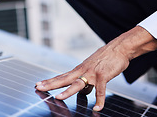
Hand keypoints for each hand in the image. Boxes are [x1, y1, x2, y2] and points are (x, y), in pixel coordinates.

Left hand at [35, 26, 156, 111]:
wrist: (118, 48)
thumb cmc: (105, 59)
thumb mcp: (92, 69)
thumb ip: (86, 81)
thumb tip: (84, 92)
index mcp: (79, 70)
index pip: (61, 76)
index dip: (50, 81)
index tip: (38, 84)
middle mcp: (82, 71)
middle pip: (64, 79)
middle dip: (51, 84)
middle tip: (38, 87)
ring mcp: (92, 73)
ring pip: (77, 83)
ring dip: (67, 91)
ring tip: (58, 97)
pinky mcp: (103, 76)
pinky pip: (101, 90)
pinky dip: (99, 100)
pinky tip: (97, 108)